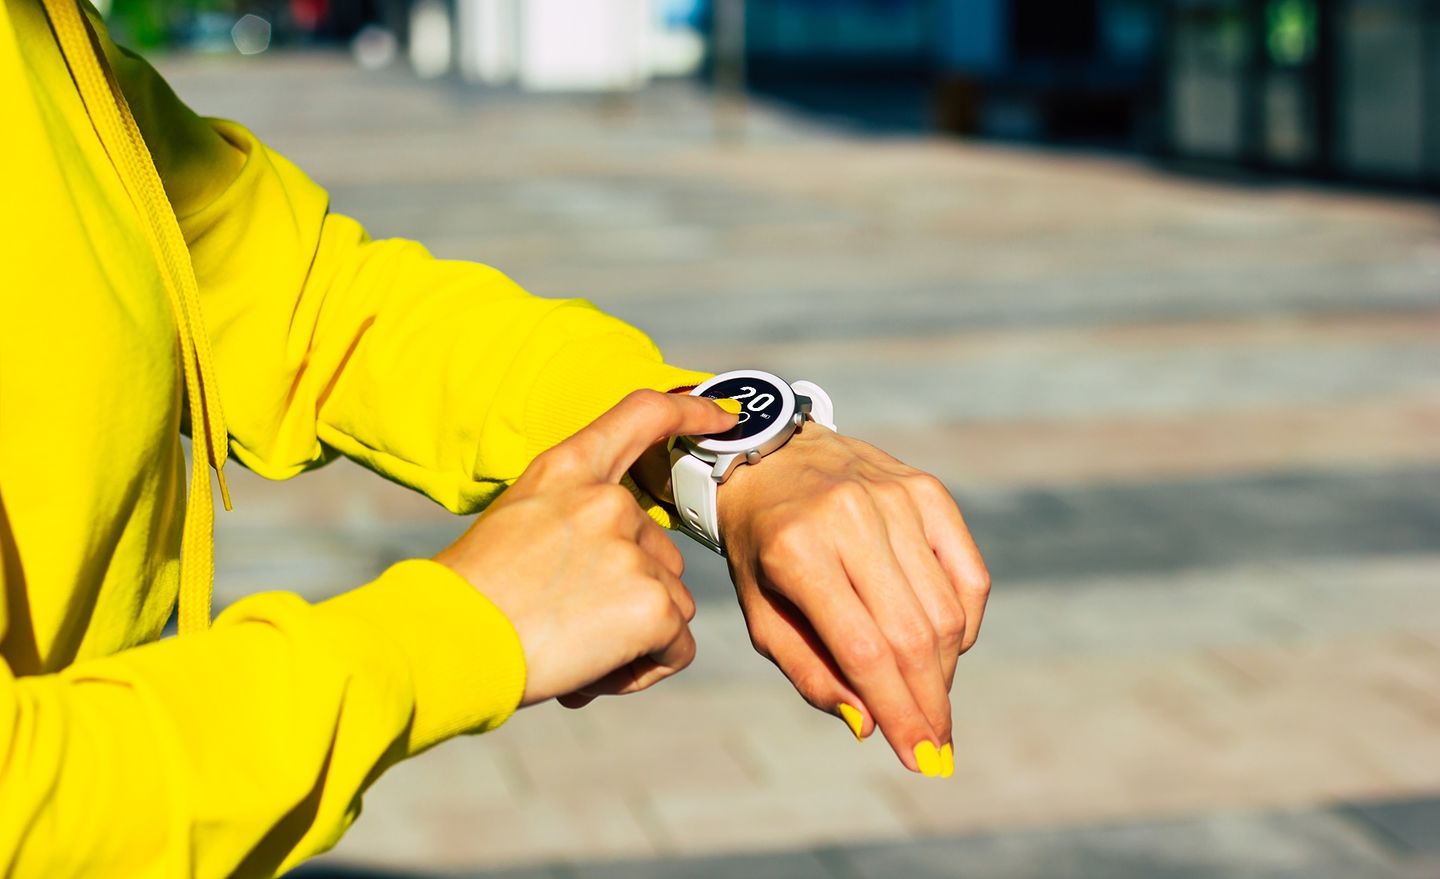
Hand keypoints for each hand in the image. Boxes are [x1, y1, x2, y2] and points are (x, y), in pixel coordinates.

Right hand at [435, 390, 737, 707]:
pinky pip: (677, 648)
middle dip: (629, 596)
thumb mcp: (518, 525)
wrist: (446, 643)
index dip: (692, 412)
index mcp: (568, 469)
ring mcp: (634, 552)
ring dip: (634, 637)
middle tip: (566, 623)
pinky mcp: (652, 606)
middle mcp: (608, 501)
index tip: (724, 418)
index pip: (644, 414)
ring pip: (672, 604)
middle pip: (662, 552)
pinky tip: (591, 673)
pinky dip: (642, 670)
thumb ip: (574, 522)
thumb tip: (626, 567)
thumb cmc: (471, 599)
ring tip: (571, 651)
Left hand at [718, 426, 989, 776]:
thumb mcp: (762, 615)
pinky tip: (946, 647)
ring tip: (931, 699)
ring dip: (945, 670)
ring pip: (944, 609)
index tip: (920, 758)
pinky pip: (967, 574)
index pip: (863, 649)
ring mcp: (894, 498)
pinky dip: (964, 622)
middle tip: (938, 747)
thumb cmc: (762, 550)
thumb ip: (810, 672)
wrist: (770, 457)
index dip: (898, 711)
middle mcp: (849, 517)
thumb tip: (870, 725)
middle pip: (911, 634)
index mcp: (796, 551)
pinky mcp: (927, 490)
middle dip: (930, 703)